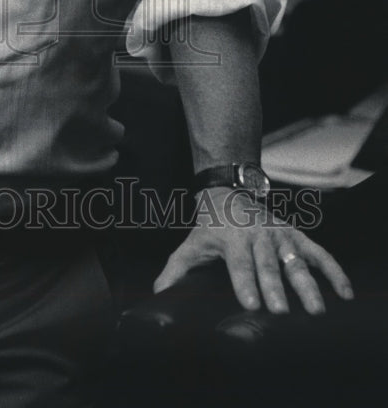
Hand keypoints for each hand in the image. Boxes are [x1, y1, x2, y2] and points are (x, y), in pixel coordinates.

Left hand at [153, 187, 353, 314]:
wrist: (230, 191)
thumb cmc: (211, 226)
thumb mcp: (192, 243)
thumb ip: (176, 269)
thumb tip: (158, 293)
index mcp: (232, 239)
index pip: (238, 264)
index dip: (244, 282)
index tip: (250, 303)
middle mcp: (258, 236)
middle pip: (267, 265)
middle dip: (274, 288)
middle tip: (281, 312)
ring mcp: (280, 235)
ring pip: (295, 261)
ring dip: (306, 284)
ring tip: (315, 309)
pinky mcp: (297, 236)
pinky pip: (319, 254)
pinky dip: (333, 272)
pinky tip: (344, 293)